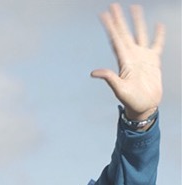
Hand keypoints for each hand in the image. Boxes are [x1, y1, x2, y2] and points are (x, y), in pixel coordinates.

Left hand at [91, 3, 164, 118]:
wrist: (144, 107)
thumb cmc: (131, 101)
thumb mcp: (119, 89)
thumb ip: (109, 78)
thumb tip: (93, 73)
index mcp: (124, 60)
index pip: (115, 39)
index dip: (110, 27)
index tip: (103, 15)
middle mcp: (132, 55)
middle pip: (125, 33)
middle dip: (119, 19)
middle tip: (114, 5)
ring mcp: (143, 57)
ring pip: (140, 34)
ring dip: (137, 22)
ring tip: (134, 7)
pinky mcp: (154, 61)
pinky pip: (156, 44)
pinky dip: (158, 35)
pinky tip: (158, 25)